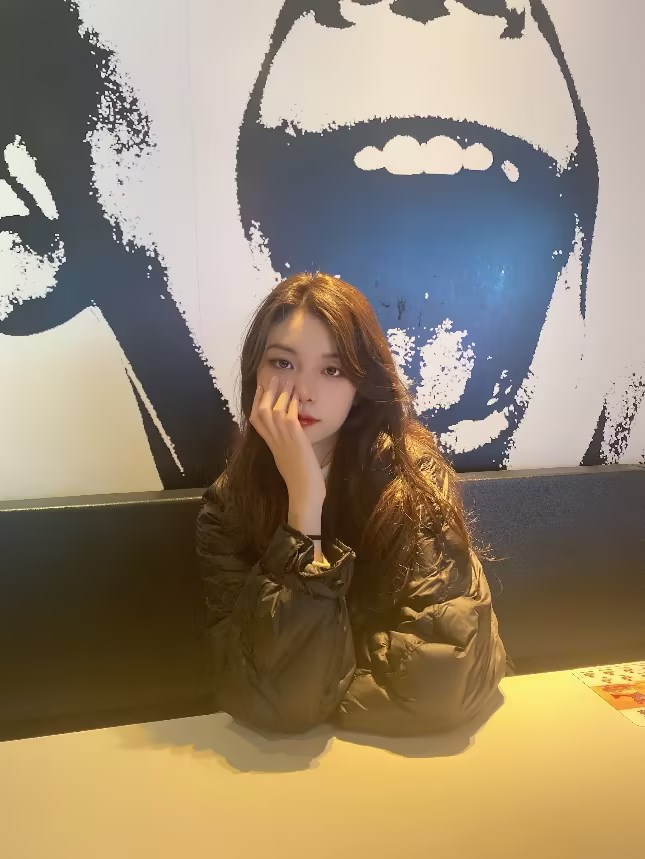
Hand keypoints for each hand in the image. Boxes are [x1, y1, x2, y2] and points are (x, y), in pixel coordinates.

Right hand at [249, 375, 326, 513]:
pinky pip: (289, 414)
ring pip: (273, 409)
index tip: (259, 391)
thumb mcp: (289, 461)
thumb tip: (291, 441)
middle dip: (265, 394)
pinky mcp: (295, 438)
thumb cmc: (301, 482)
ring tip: (286, 379)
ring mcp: (283, 438)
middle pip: (261, 411)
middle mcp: (273, 441)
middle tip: (270, 378)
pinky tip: (296, 394)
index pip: (256, 421)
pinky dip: (292, 403)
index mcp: (271, 446)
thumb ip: (287, 448)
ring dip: (279, 393)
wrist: (304, 493)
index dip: (256, 404)